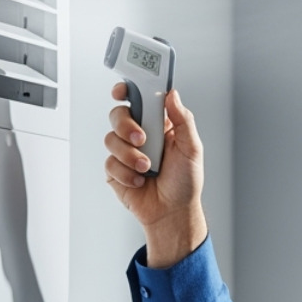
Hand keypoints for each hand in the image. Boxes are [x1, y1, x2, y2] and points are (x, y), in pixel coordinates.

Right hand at [104, 83, 206, 266]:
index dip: (127, 89)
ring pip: (111, 139)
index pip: (138, 98)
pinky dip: (126, 173)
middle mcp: (139, 134)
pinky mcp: (114, 170)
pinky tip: (139, 181)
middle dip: (127, 125)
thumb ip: (183, 119)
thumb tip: (172, 94)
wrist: (172, 212)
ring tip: (148, 168)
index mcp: (158, 124)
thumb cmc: (185, 182)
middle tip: (142, 139)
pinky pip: (110, 163)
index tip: (123, 90)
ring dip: (131, 155)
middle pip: (118, 114)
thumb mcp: (192, 148)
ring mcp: (125, 151)